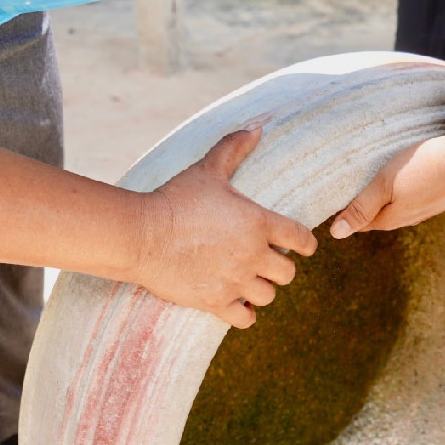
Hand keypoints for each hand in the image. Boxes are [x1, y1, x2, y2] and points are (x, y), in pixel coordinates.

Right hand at [137, 126, 316, 327]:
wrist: (140, 234)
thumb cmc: (175, 199)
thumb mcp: (207, 170)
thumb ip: (234, 149)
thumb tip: (258, 126)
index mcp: (258, 223)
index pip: (301, 239)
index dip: (304, 243)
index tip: (298, 245)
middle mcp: (253, 255)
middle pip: (288, 273)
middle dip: (279, 268)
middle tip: (264, 262)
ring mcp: (235, 281)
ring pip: (268, 296)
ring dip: (261, 290)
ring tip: (247, 281)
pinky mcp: (215, 302)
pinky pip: (246, 319)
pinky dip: (244, 313)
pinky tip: (235, 302)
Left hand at [328, 133, 444, 238]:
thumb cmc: (427, 167)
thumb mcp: (386, 184)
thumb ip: (361, 207)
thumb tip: (335, 234)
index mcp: (390, 218)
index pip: (360, 221)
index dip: (345, 212)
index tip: (332, 198)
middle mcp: (409, 217)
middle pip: (379, 213)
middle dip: (365, 205)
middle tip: (349, 188)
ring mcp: (428, 208)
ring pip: (399, 204)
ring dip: (387, 196)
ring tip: (377, 181)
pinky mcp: (444, 194)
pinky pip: (418, 195)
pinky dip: (408, 188)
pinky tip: (410, 176)